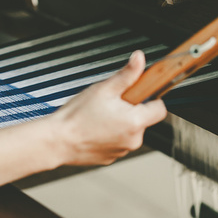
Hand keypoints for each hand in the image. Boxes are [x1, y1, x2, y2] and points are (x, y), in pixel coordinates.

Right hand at [49, 50, 166, 165]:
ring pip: (129, 132)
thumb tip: (139, 59)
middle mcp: (133, 140)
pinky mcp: (110, 158)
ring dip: (119, 124)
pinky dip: (109, 136)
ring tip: (99, 117)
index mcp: (135, 122)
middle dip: (130, 110)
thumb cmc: (77, 116)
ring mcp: (122, 151)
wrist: (57, 141)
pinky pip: (116, 143)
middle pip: (143, 120)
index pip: (160, 109)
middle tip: (110, 104)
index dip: (150, 98)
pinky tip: (94, 129)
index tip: (138, 94)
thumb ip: (127, 74)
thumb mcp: (104, 89)